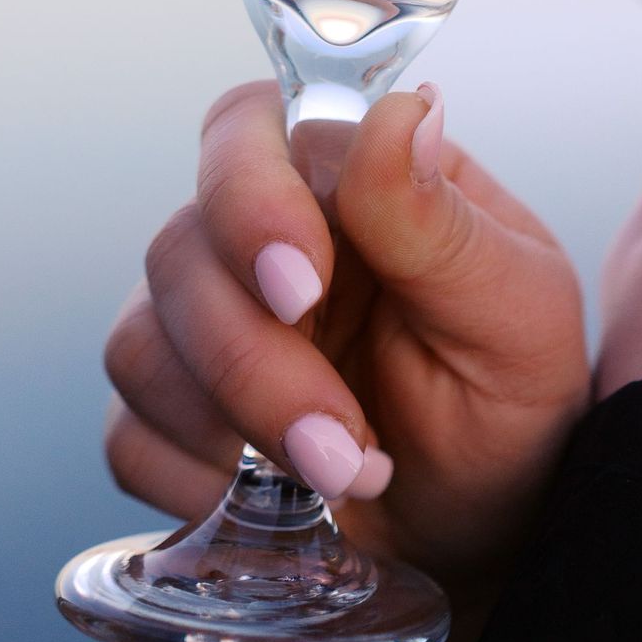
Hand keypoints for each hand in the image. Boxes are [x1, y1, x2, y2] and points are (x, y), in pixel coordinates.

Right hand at [103, 81, 588, 597]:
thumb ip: (441, 223)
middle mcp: (266, 236)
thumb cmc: (513, 401)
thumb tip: (401, 111)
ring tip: (343, 474)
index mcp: (348, 181)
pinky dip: (193, 478)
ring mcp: (212, 323)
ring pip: (140, 342)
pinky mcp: (179, 414)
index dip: (249, 199)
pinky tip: (277, 501)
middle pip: (181, 250)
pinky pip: (126, 431)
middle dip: (253, 360)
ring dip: (232, 423)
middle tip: (341, 443)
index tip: (303, 288)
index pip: (247, 129)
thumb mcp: (515, 313)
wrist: (489, 531)